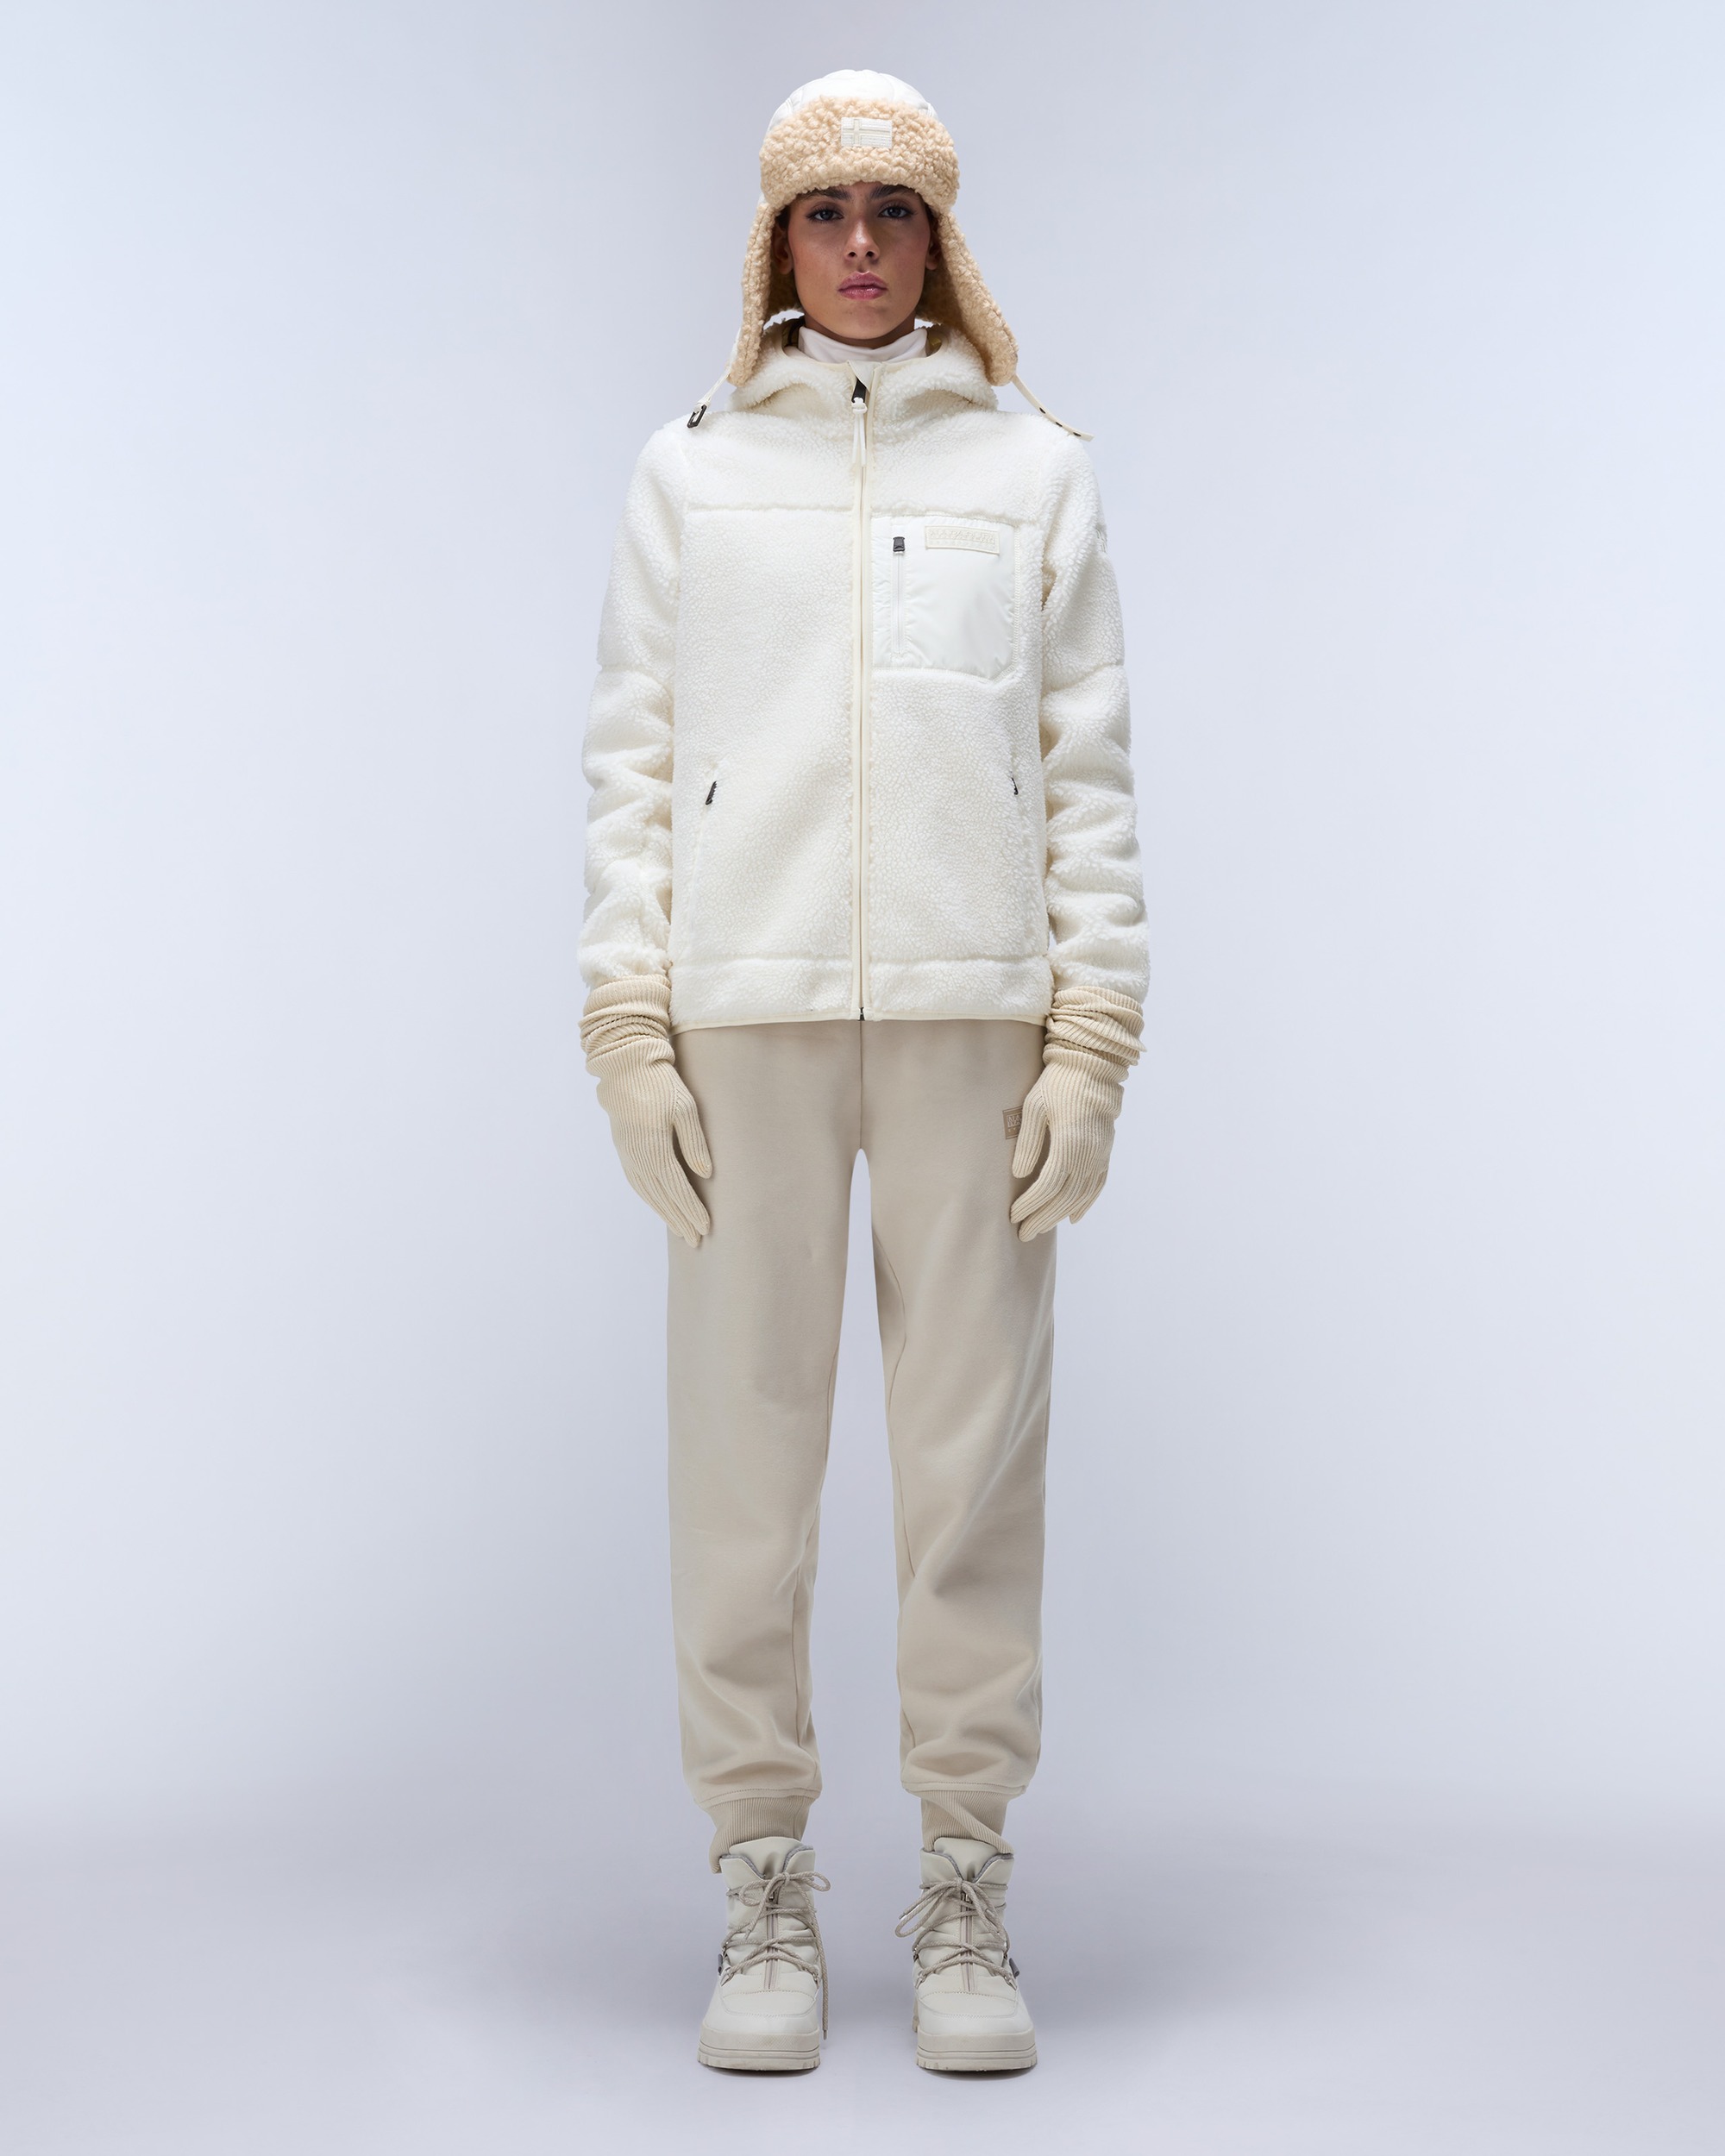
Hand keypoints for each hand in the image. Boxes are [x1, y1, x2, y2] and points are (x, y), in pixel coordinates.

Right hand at [595, 1053, 711, 1245]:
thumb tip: (705, 1175)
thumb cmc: (661, 1084)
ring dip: (665, 1214)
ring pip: (648, 1194)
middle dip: (680, 1220)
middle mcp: (638, 1157)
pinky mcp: (624, 1150)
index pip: (677, 1188)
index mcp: (654, 1148)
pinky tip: (660, 1206)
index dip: (692, 1210)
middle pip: (662, 1198)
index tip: (706, 1227)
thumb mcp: (685, 1108)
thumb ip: (694, 1143)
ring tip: (681, 1230)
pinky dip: (651, 1200)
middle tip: (696, 1240)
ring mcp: (628, 1155)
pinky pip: (638, 1184)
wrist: (626, 1067)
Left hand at [1008, 1061, 1121, 1240]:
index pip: (1048, 1186)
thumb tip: (1019, 1175)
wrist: (1093, 1067)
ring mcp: (1101, 1154)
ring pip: (1081, 1196)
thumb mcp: (1034, 1107)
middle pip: (1065, 1198)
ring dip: (1060, 1215)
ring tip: (1040, 1228)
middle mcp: (1089, 1154)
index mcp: (1070, 1142)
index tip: (1013, 1215)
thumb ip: (1027, 1142)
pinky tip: (1073, 1217)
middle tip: (1023, 1234)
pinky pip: (1098, 1185)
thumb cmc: (1058, 1084)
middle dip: (1043, 1218)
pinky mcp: (1106, 1152)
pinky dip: (1086, 1204)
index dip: (1031, 1204)